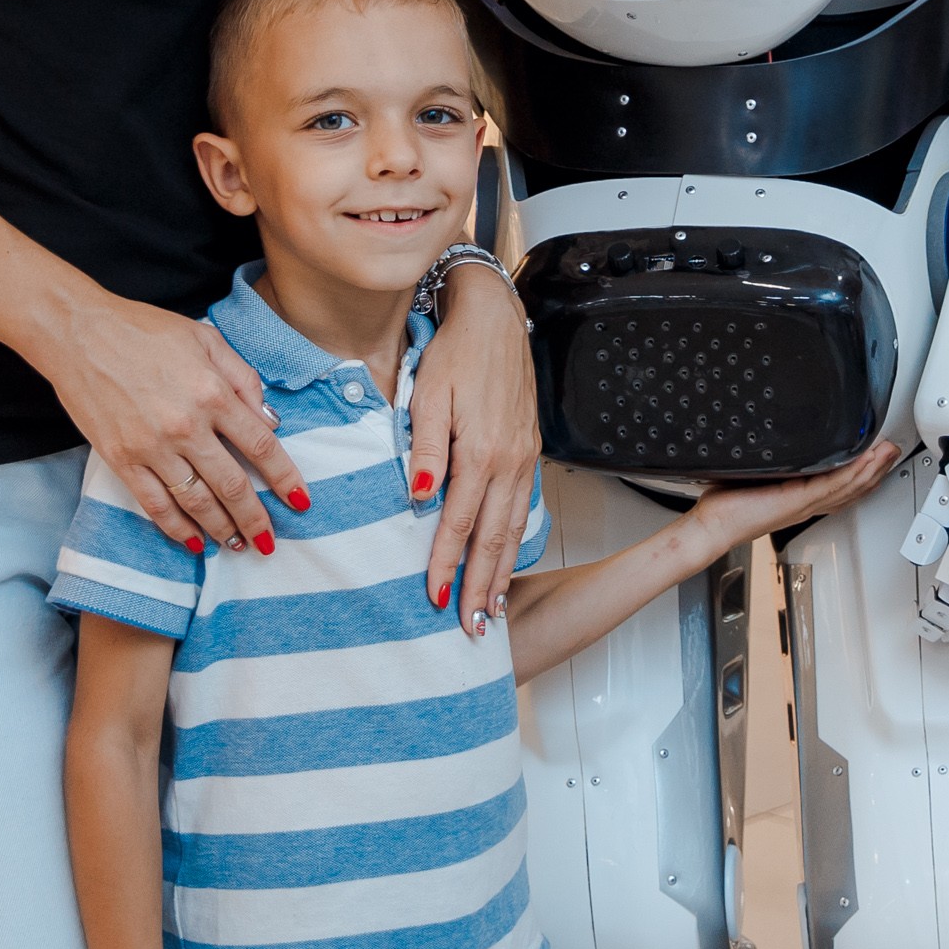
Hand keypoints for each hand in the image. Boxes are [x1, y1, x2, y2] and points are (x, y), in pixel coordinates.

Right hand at [38, 291, 307, 554]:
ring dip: (222, 530)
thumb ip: (243, 377)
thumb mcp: (206, 338)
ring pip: (196, 502)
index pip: (261, 446)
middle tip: (268, 541)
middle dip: (256, 519)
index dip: (284, 478)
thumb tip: (269, 419)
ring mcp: (151, 447)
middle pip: (233, 485)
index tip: (300, 501)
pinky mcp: (121, 459)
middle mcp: (186, 425)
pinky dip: (176, 529)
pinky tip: (194, 542)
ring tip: (238, 546)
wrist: (78, 332)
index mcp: (212, 392)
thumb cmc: (143, 329)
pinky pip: (155, 505)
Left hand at [411, 263, 539, 635]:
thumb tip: (419, 498)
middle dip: (482, 587)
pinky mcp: (529, 452)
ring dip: (502, 573)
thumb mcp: (426, 394)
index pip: (457, 523)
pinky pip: (523, 508)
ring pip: (513, 529)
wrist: (496, 319)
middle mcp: (509, 461)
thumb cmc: (456, 352)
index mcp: (480, 451)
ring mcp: (524, 458)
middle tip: (473, 629)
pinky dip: (514, 542)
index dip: (446, 565)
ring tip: (493, 611)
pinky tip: (507, 560)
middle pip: (493, 538)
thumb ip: (423, 450)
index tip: (434, 598)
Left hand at [688, 437, 901, 555]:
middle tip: (893, 450)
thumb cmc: (727, 509)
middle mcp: (808, 503)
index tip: (877, 458)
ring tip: (888, 450)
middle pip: (854, 488)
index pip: (841, 488)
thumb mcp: (756, 478)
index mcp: (800, 499)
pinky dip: (855, 472)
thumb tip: (770, 444)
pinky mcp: (799, 500)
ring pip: (851, 486)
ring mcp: (805, 503)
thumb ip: (771, 465)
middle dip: (877, 469)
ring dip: (873, 467)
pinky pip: (834, 485)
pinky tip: (867, 460)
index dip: (864, 474)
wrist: (712, 527)